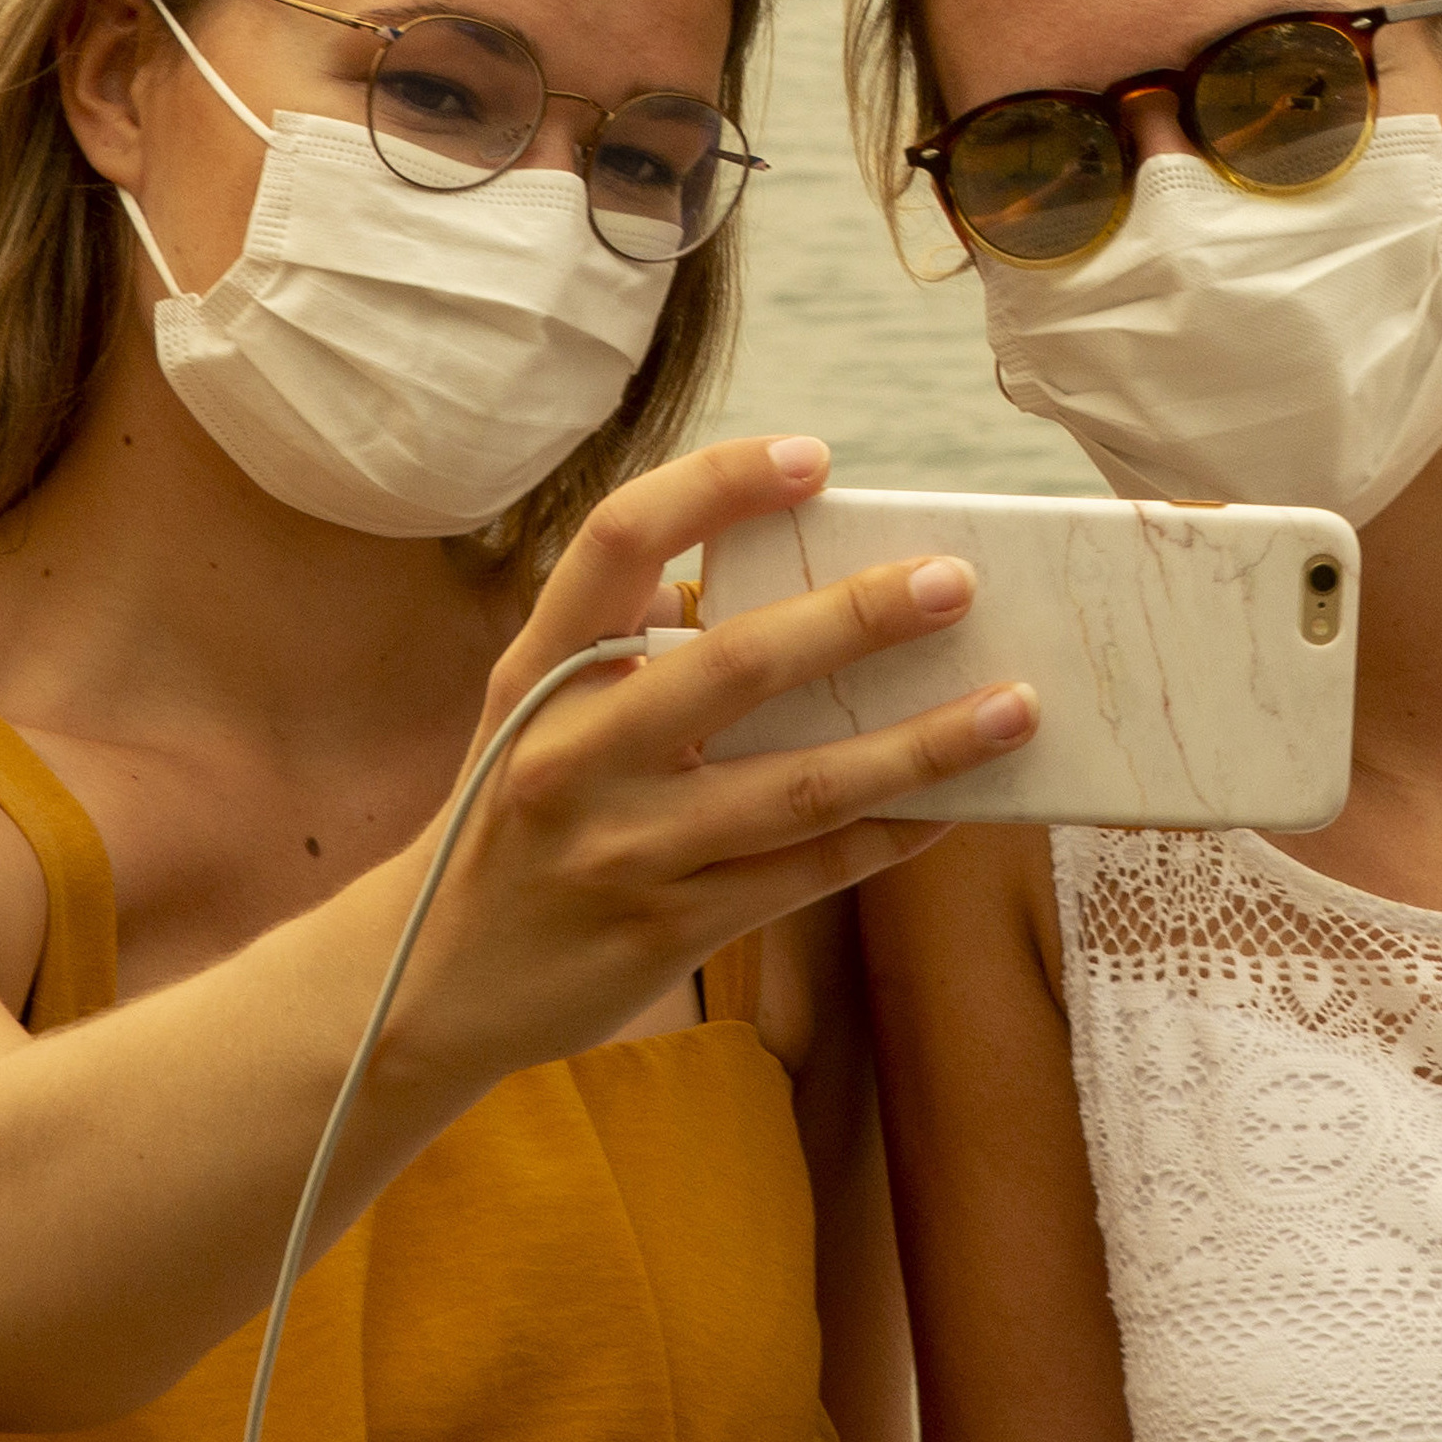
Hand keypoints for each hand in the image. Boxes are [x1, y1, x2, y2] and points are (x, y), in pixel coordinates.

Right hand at [391, 436, 1035, 1077]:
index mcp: (538, 672)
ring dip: (920, 744)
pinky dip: (891, 835)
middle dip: (857, 618)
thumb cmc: (511, 818)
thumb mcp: (532, 712)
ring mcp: (624, 848)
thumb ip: (624, 640)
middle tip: (957, 581)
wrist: (427, 984)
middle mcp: (574, 753)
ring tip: (1013, 706)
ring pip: (798, 786)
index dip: (716, 486)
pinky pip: (807, 872)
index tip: (813, 457)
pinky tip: (958, 805)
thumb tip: (750, 575)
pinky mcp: (668, 931)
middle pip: (733, 663)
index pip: (618, 541)